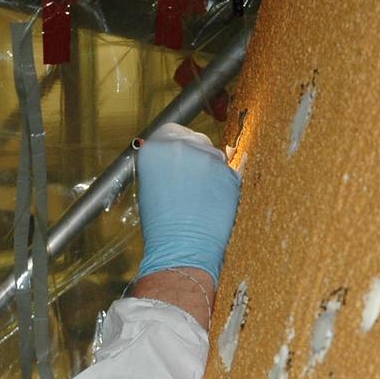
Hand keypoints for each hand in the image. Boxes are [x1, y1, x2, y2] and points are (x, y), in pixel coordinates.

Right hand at [137, 123, 240, 285]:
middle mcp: (182, 147)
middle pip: (196, 139)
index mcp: (155, 148)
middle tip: (192, 181)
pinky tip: (213, 203)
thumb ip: (164, 164)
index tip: (180, 155)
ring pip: (214, 155)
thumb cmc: (161, 225)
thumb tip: (178, 158)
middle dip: (196, 155)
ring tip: (200, 197)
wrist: (182, 248)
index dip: (177, 143)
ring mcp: (208, 159)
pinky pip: (229, 172)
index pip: (170, 130)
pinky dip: (224, 184)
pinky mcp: (229, 173)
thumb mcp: (150, 186)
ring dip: (211, 170)